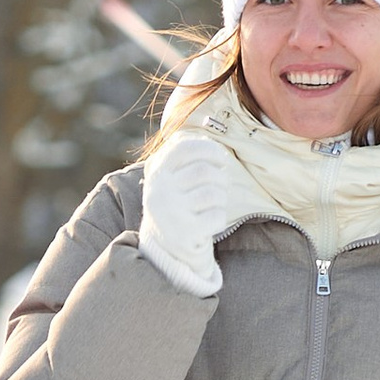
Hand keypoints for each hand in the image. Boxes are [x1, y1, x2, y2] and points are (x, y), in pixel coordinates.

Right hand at [136, 124, 260, 297]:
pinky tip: (210, 222)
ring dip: (222, 197)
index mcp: (157, 171)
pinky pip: (218, 216)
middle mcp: (160, 190)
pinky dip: (220, 218)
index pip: (186, 147)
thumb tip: (208, 130)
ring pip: (214, 193)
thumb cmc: (175, 204)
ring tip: (216, 203)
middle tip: (221, 184)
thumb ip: (180, 153)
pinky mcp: (186, 234)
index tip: (220, 158)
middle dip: (221, 177)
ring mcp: (172, 213)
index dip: (209, 149)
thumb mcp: (169, 177)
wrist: (163, 249)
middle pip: (205, 171)